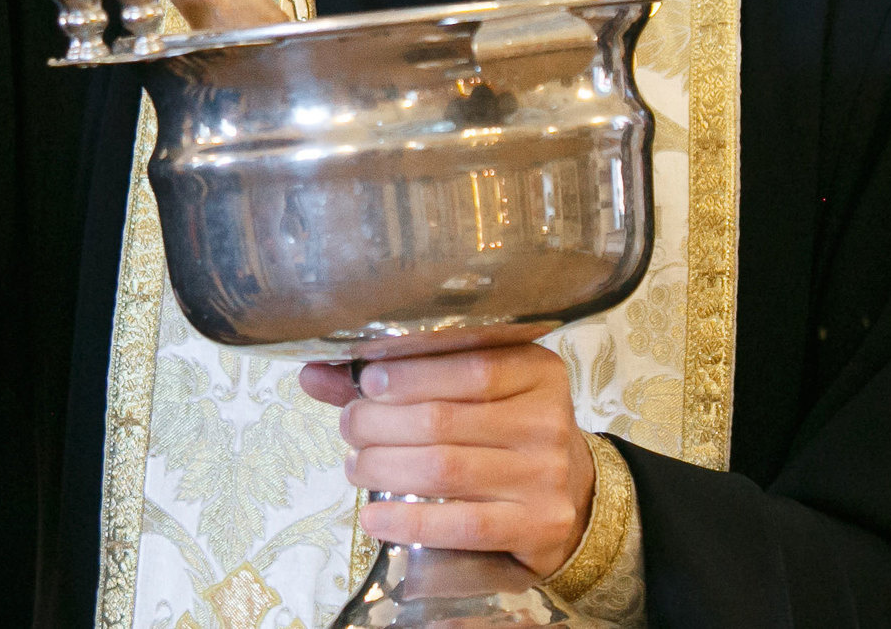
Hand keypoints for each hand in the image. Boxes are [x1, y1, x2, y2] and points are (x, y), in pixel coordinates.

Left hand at [299, 345, 595, 578]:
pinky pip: (461, 524)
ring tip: (354, 466)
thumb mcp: (471, 393)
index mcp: (537, 370)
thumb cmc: (508, 432)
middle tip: (350, 428)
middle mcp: (547, 419)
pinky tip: (374, 516)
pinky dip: (408, 521)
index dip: (410, 375)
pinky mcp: (538, 525)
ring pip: (444, 469)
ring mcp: (545, 476)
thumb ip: (400, 381)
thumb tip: (315, 372)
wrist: (575, 495)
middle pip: (444, 420)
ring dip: (383, 468)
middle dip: (380, 423)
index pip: (470, 366)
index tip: (366, 381)